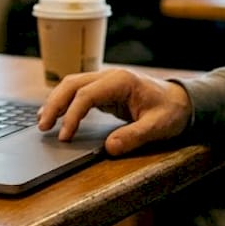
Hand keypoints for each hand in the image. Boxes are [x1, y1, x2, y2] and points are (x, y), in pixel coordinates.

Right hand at [37, 68, 192, 155]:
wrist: (182, 100)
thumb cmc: (171, 111)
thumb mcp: (158, 127)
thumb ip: (134, 136)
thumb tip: (109, 148)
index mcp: (121, 81)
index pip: (87, 94)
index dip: (72, 115)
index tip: (65, 136)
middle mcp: (110, 77)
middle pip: (72, 84)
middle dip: (55, 104)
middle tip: (42, 127)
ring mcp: (106, 81)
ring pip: (72, 85)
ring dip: (55, 101)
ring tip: (42, 122)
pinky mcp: (104, 90)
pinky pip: (78, 92)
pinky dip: (64, 102)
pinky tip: (55, 116)